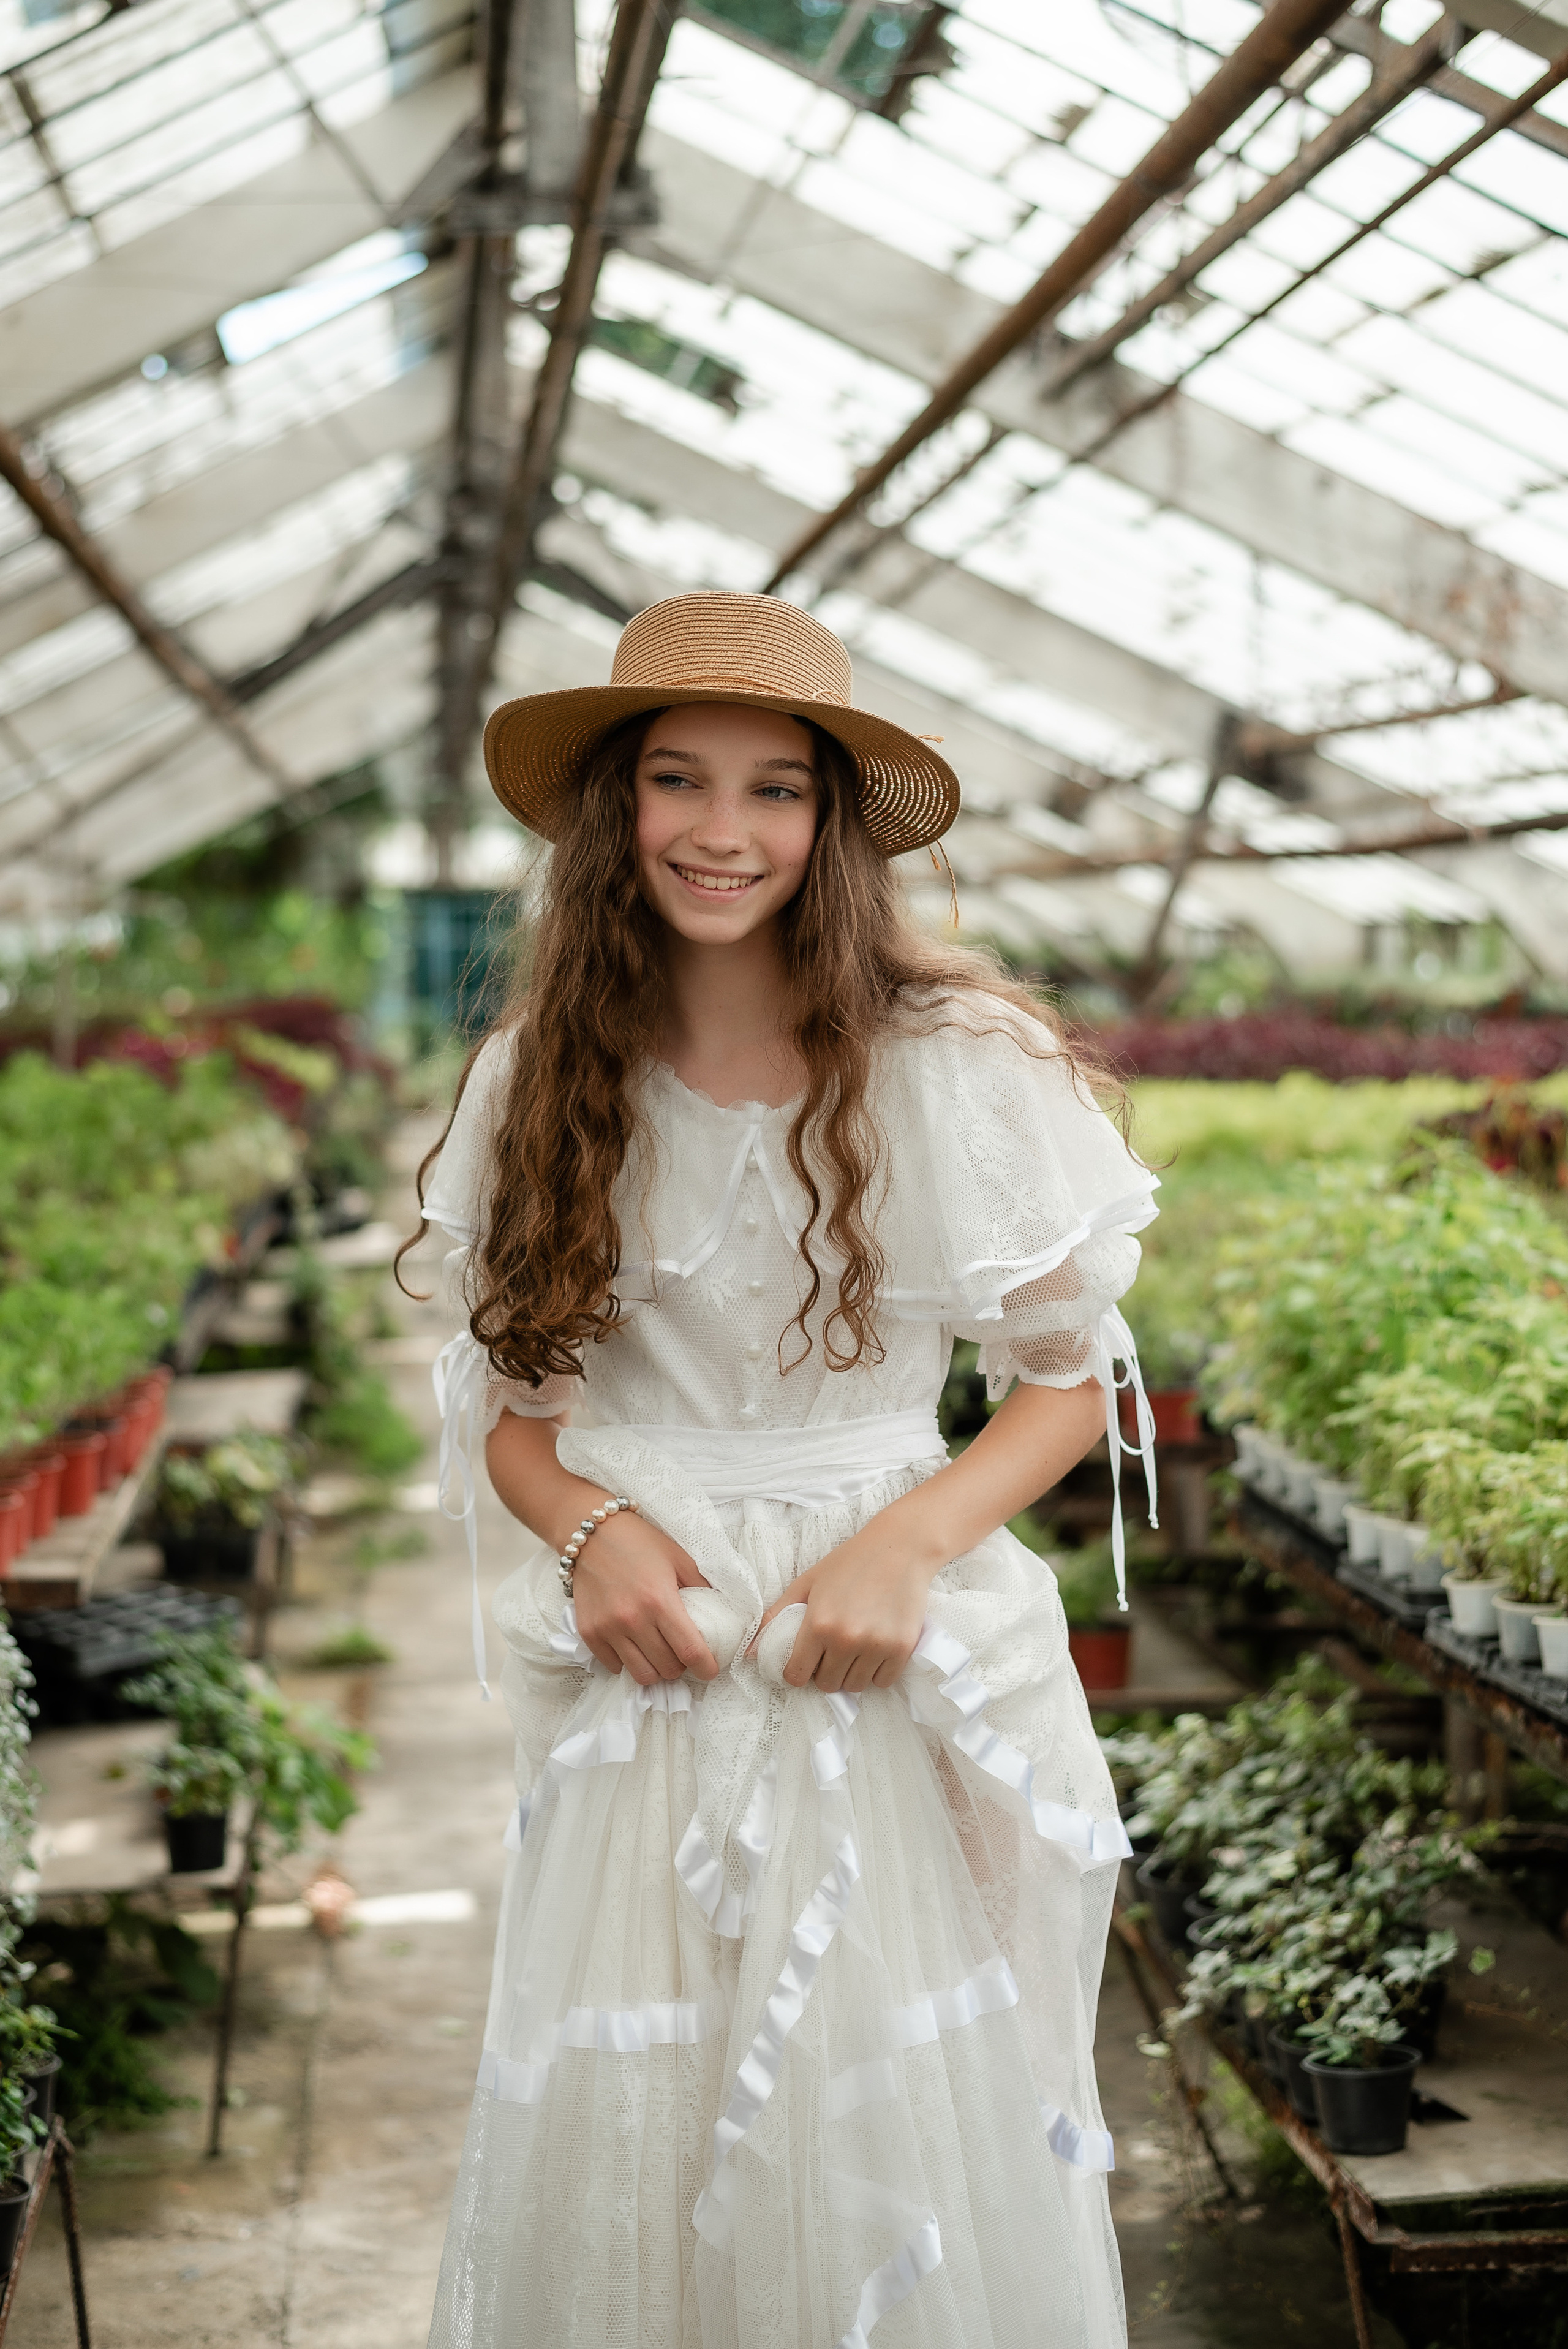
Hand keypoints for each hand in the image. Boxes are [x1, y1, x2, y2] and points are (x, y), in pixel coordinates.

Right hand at [568, 1508, 717, 1686]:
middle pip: (668, 1668)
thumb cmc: (639, 1542)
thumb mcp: (679, 1558)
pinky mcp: (589, 1632)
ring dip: (656, 1669)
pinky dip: (627, 1663)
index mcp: (661, 1600)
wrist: (592, 1533)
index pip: (690, 1651)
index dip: (706, 1668)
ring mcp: (609, 1628)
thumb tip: (721, 1612)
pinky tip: (633, 1646)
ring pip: (642, 1675)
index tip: (710, 1669)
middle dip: (681, 1666)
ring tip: (659, 1653)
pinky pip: (613, 1666)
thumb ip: (701, 1586)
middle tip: (681, 1652)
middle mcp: (634, 1619)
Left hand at [750, 1525, 935, 1692]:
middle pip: (827, 1684)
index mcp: (819, 1624)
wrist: (899, 1547)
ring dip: (851, 1673)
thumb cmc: (849, 1562)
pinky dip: (877, 1672)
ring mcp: (876, 1646)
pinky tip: (875, 1650)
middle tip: (831, 1650)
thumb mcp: (807, 1583)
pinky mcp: (902, 1648)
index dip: (797, 1671)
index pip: (797, 1675)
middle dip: (825, 1671)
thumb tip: (750, 1653)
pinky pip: (883, 1681)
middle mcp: (846, 1639)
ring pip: (855, 1685)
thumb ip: (776, 1616)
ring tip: (854, 1648)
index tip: (805, 1662)